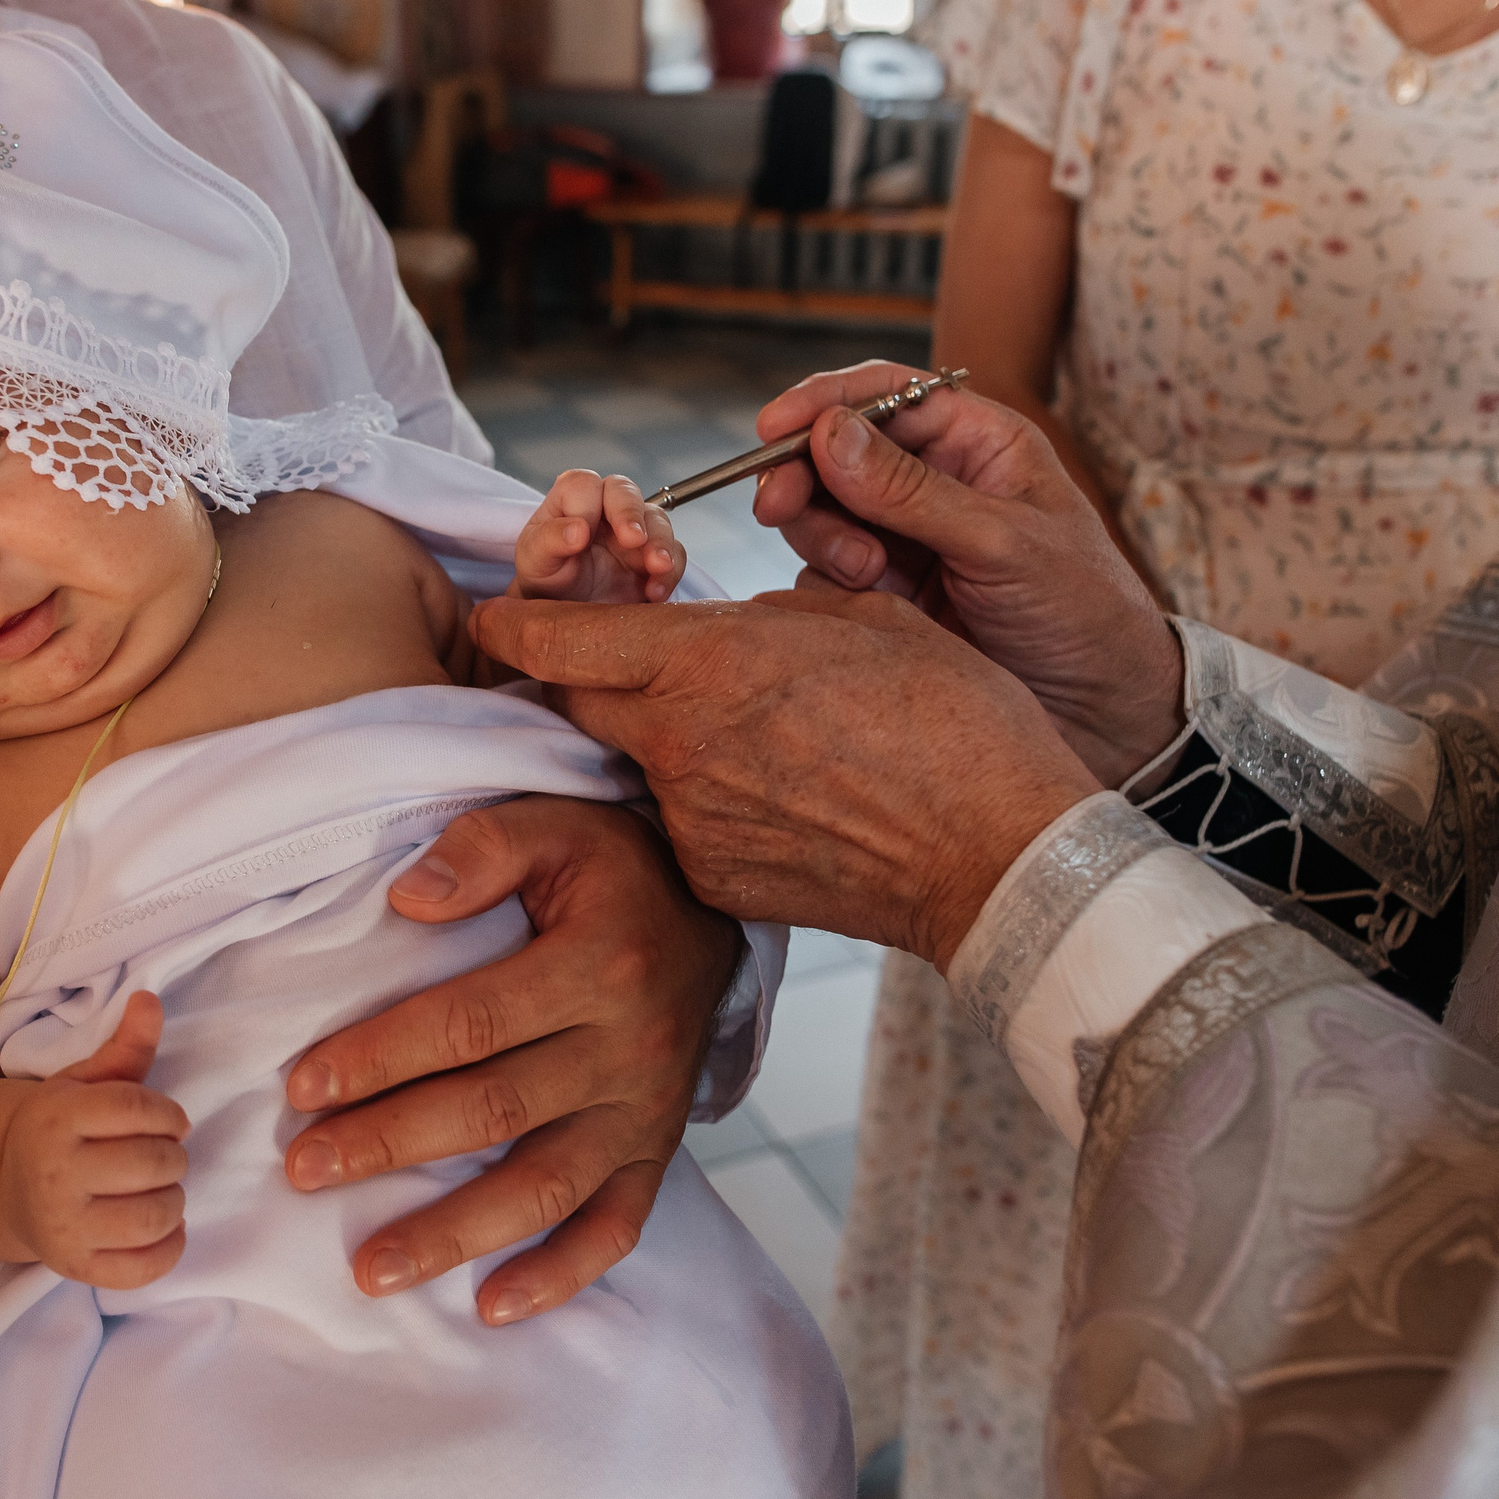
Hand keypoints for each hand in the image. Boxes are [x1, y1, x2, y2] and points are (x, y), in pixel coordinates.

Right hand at [2, 992, 190, 1288]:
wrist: (1, 1184)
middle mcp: (55, 1174)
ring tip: (160, 1189)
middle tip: (161, 1156)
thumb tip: (150, 1000)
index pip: (140, 1110)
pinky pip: (144, 1268)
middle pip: (155, 1163)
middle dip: (172, 1157)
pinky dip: (169, 1248)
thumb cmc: (59, 1128)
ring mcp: (63, 1227)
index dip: (169, 1114)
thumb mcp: (84, 1082)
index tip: (169, 1120)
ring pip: (155, 1216)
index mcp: (57, 1120)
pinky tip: (162, 1227)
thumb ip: (125, 1046)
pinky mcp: (75, 1267)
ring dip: (173, 1200)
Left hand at [282, 796, 736, 1325]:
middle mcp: (627, 1048)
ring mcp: (646, 1110)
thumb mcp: (555, 826)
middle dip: (390, 1145)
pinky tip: (494, 1306)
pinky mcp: (657, 1150)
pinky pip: (615, 1226)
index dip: (382, 1056)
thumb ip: (482, 849)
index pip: (471, 1022)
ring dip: (456, 1233)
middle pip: (494, 1109)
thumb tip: (408, 900)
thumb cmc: (612, 868)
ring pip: (546, 1185)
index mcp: (597, 964)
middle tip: (303, 1171)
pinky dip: (559, 1275)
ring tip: (371, 1269)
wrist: (711, 912)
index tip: (304, 1087)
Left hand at [468, 593, 1101, 967]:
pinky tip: (782, 804)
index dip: (518, 623)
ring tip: (758, 744)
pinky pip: (685, 828)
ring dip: (669, 746)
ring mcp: (691, 821)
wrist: (1001, 853)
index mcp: (705, 661)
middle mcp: (677, 743)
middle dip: (590, 679)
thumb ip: (768, 616)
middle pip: (580, 703)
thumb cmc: (954, 720)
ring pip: (640, 766)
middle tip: (629, 666)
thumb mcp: (863, 620)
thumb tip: (734, 624)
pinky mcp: (714, 883)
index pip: (560, 640)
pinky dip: (711, 809)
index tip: (497, 616)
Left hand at [509, 470, 685, 603]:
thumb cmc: (545, 578)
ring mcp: (634, 532)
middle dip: (631, 513)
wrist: (563, 618)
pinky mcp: (653, 558)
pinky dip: (670, 572)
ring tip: (656, 568)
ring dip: (660, 542)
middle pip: (625, 491)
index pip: (584, 484)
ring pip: (657, 520)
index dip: (586, 505)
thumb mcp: (535, 562)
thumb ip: (550, 541)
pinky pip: (674, 555)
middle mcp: (605, 509)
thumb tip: (577, 530)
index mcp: (571, 500)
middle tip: (633, 539)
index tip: (582, 534)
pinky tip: (655, 592)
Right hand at [745, 363, 1182, 785]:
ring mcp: (907, 540)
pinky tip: (872, 609)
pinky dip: (830, 589)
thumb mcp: (1002, 543)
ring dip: (824, 539)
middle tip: (777, 508)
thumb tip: (829, 434)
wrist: (1099, 713)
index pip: (886, 396)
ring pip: (823, 514)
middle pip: (836, 453)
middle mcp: (936, 482)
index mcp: (977, 443)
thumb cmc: (1081, 612)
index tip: (773, 426)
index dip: (824, 402)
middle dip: (803, 476)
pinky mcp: (887, 597)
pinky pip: (825, 577)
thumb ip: (910, 491)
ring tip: (867, 577)